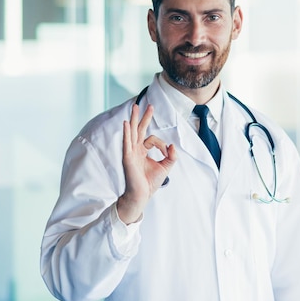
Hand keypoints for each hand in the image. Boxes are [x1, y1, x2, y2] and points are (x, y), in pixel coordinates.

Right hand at [117, 103, 176, 223]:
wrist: (142, 195)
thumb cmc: (150, 183)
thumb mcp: (165, 167)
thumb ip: (171, 156)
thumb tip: (172, 145)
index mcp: (142, 150)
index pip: (152, 139)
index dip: (161, 144)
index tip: (166, 152)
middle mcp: (135, 149)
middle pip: (139, 129)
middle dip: (144, 117)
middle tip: (148, 105)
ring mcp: (130, 153)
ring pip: (132, 132)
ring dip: (134, 119)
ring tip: (135, 107)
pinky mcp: (127, 158)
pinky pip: (127, 143)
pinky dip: (127, 133)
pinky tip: (127, 123)